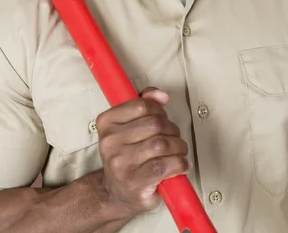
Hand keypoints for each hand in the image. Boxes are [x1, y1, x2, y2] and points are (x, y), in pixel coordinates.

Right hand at [96, 87, 189, 217]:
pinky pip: (164, 166)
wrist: (116, 192)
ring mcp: (121, 163)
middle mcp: (110, 142)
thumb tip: (161, 95)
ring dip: (179, 146)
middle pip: (155, 124)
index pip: (141, 105)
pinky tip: (181, 164)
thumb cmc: (126, 155)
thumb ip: (143, 103)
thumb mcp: (128, 126)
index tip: (163, 117)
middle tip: (174, 136)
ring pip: (162, 144)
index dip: (159, 110)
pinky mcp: (135, 182)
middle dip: (172, 129)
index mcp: (106, 122)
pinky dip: (179, 163)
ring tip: (179, 150)